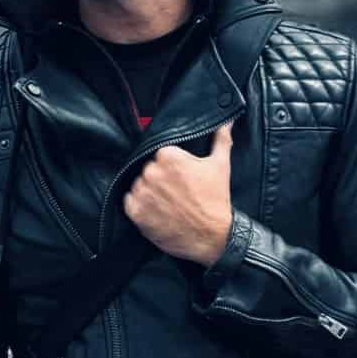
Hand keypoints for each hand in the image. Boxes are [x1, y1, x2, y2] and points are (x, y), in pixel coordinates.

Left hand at [122, 121, 234, 267]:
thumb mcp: (221, 165)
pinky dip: (139, 205)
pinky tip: (156, 210)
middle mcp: (152, 172)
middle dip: (159, 177)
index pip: (160, 152)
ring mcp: (143, 192)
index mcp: (169, 156)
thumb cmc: (216, 201)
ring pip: (138, 184)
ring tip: (167, 202)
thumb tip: (227, 121)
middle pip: (148, 168)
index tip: (179, 175)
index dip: (170, 165)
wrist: (212, 237)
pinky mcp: (136, 212)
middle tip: (175, 190)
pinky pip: (129, 201)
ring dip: (148, 191)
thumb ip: (220, 139)